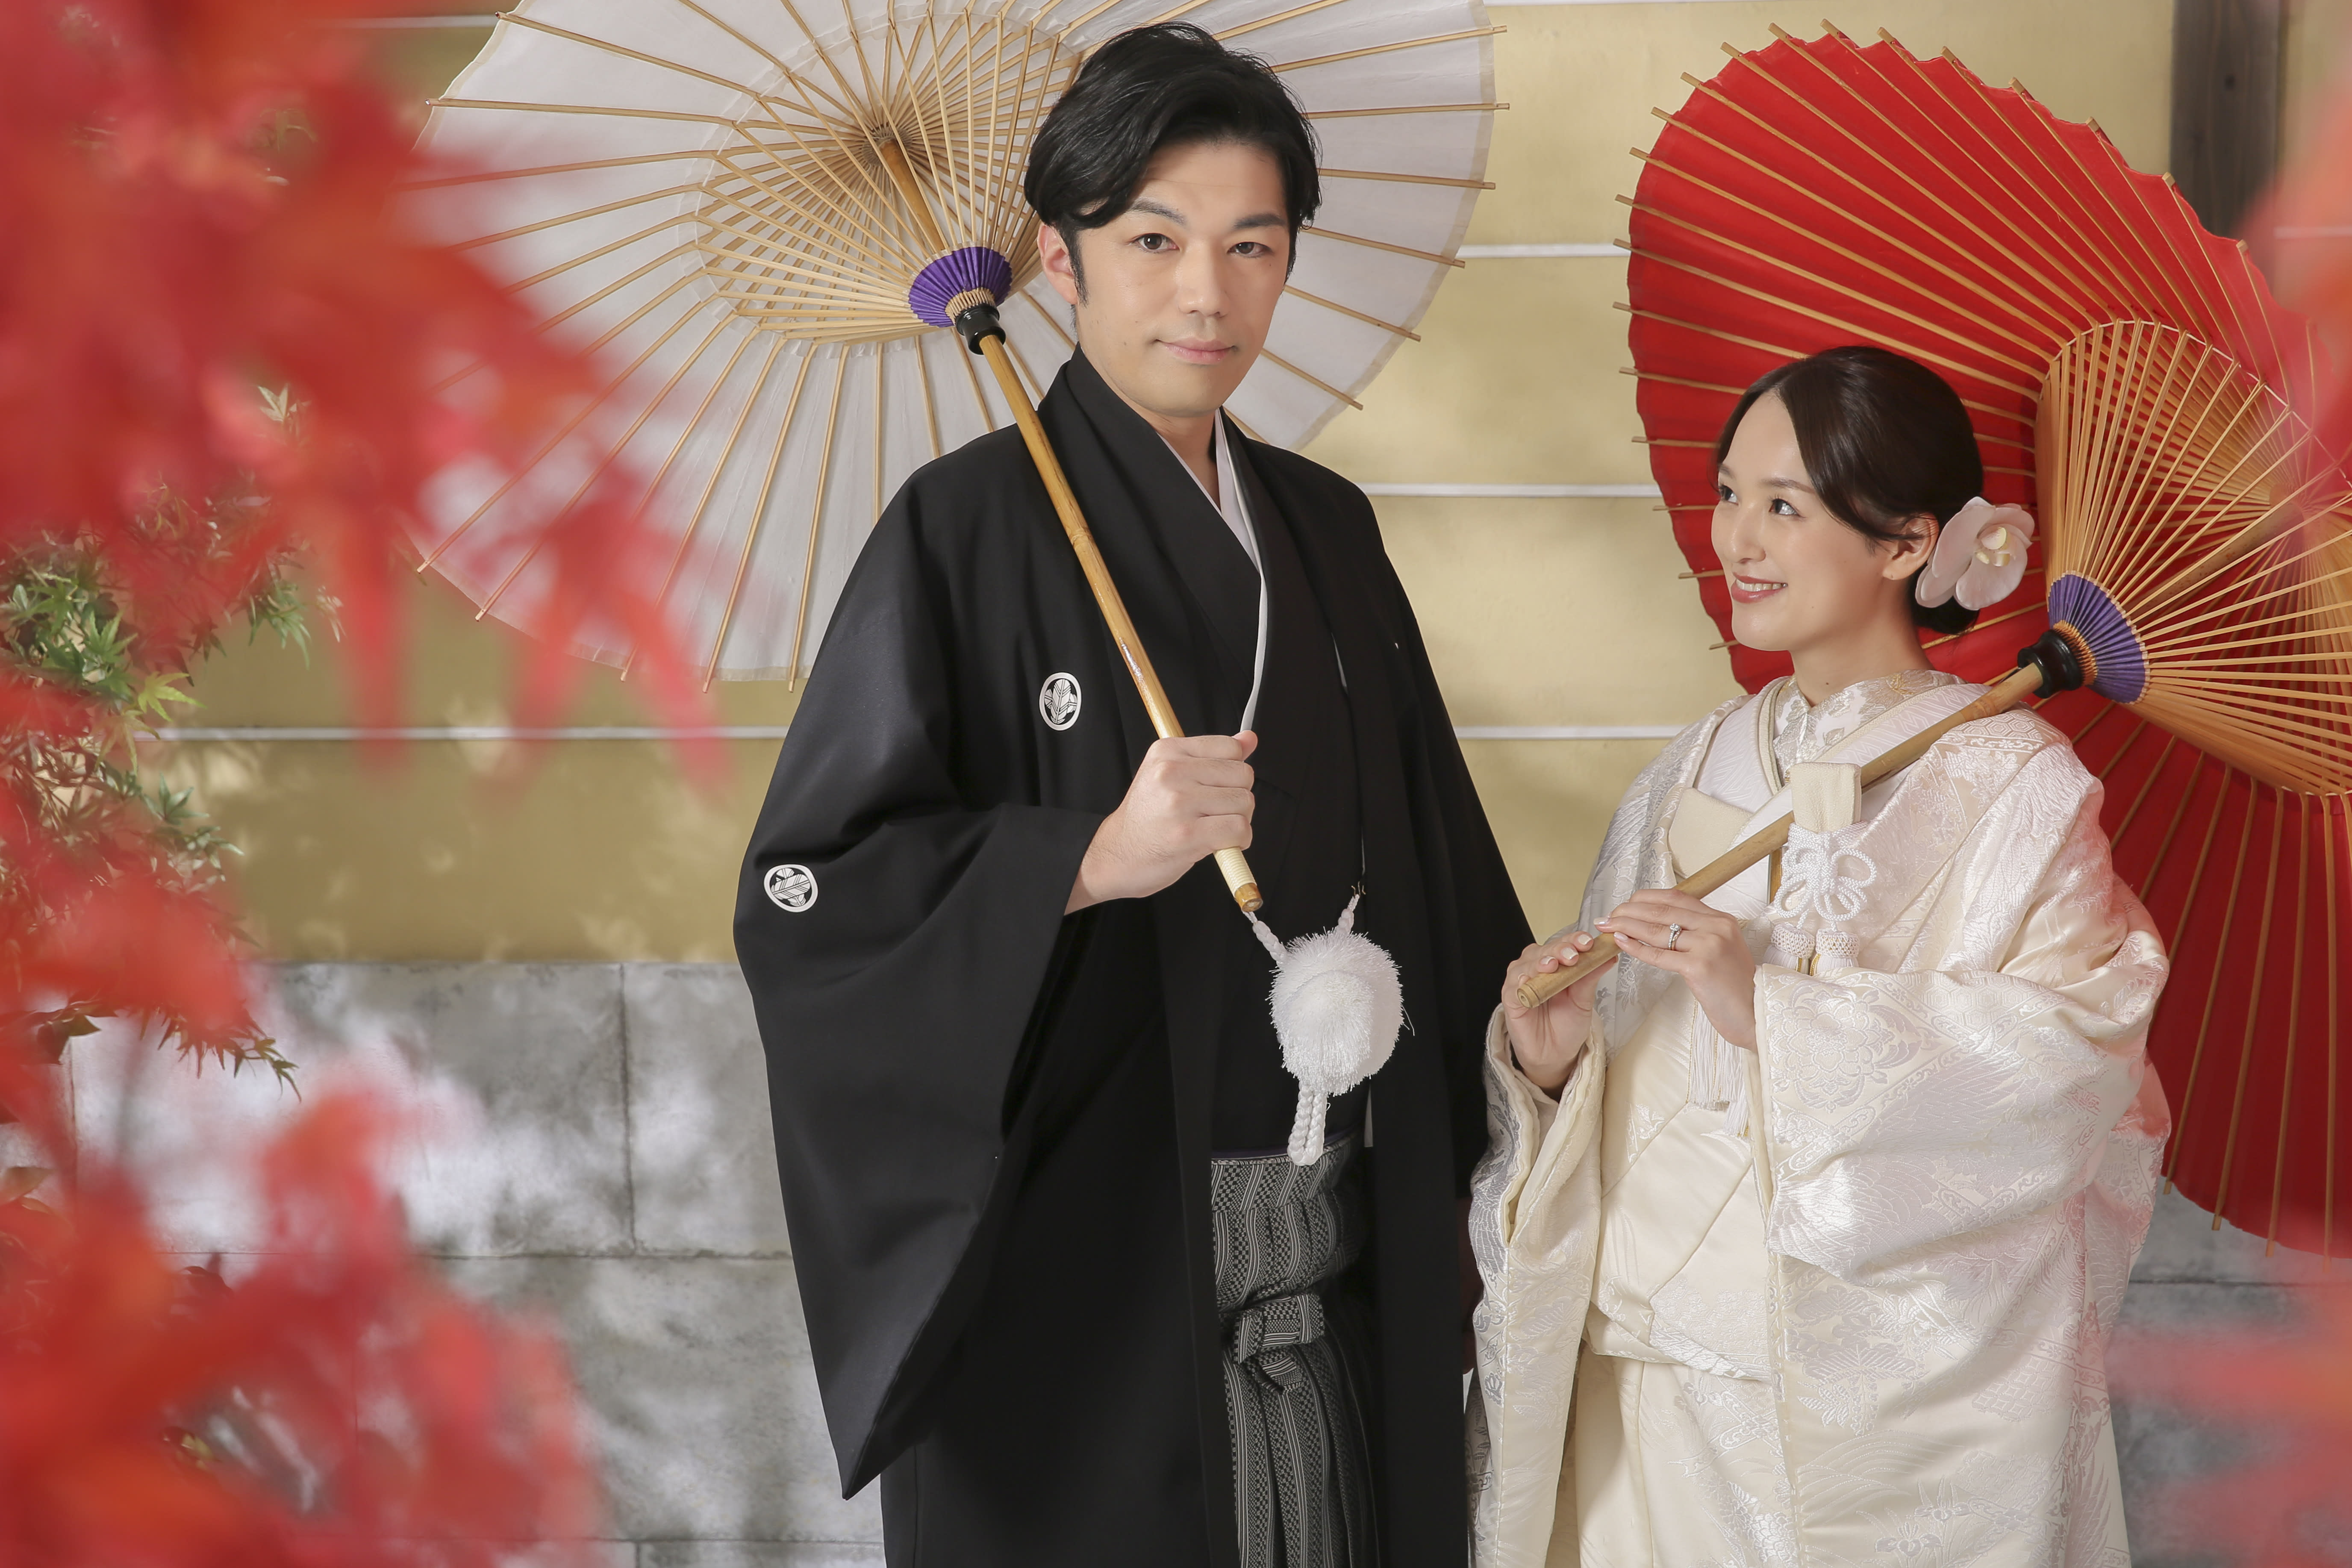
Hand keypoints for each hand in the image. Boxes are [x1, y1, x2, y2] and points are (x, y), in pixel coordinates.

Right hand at [1067, 732, 1256, 911]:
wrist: (1117, 855)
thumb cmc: (1148, 818)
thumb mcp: (1171, 776)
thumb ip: (1213, 756)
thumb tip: (1249, 739)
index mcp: (1168, 751)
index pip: (1231, 748)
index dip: (1233, 772)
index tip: (1216, 788)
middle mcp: (1171, 771)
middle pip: (1243, 775)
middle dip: (1238, 798)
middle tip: (1215, 813)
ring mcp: (1178, 802)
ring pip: (1244, 802)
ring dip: (1239, 821)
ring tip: (1214, 828)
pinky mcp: (1187, 834)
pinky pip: (1238, 829)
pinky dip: (1238, 841)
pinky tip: (1220, 844)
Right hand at [1500, 931, 1602, 1094]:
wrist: (1556, 1055)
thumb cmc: (1568, 1025)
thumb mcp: (1584, 1000)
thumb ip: (1590, 977)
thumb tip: (1609, 955)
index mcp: (1557, 964)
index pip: (1564, 944)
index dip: (1574, 941)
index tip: (1588, 942)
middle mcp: (1537, 968)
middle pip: (1545, 950)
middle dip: (1559, 949)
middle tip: (1572, 955)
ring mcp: (1522, 982)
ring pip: (1527, 964)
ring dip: (1540, 962)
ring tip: (1552, 965)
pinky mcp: (1511, 999)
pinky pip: (1513, 986)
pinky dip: (1520, 981)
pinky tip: (1529, 979)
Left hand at [1597, 890, 1755, 1047]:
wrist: (1757, 1013)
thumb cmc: (1735, 987)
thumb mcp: (1721, 951)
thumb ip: (1698, 935)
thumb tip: (1662, 926)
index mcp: (1721, 919)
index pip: (1676, 898)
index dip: (1646, 898)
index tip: (1626, 903)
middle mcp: (1716, 927)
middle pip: (1663, 910)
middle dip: (1630, 911)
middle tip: (1608, 915)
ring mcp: (1708, 945)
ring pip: (1658, 930)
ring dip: (1627, 926)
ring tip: (1607, 926)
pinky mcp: (1699, 967)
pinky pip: (1660, 955)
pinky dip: (1636, 948)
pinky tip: (1621, 943)